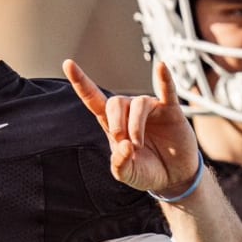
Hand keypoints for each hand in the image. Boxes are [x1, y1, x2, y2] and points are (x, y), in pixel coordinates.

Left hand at [64, 60, 201, 197]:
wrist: (173, 177)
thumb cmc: (146, 171)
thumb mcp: (126, 173)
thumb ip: (119, 164)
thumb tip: (125, 145)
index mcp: (112, 123)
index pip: (93, 98)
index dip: (81, 82)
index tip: (68, 64)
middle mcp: (129, 112)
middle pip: (115, 102)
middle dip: (116, 123)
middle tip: (124, 143)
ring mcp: (150, 109)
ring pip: (137, 104)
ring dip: (135, 125)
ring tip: (138, 145)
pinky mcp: (171, 111)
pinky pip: (167, 91)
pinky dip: (164, 79)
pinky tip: (161, 66)